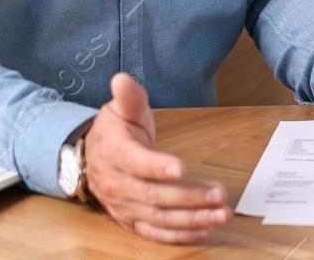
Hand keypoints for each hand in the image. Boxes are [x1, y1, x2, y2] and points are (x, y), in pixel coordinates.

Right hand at [81, 72, 230, 243]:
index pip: (136, 162)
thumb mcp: (120, 109)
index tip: (180, 168)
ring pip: (159, 217)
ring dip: (192, 218)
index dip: (157, 166)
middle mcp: (117, 183)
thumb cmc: (114, 131)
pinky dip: (180, 234)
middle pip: (154, 195)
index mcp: (115, 153)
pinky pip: (156, 232)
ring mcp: (124, 205)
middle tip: (219, 194)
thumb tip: (122, 79)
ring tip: (221, 214)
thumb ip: (128, 97)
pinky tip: (204, 229)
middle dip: (189, 196)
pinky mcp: (131, 220)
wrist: (92, 157)